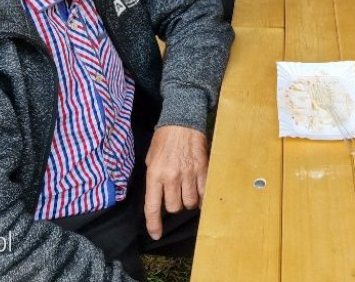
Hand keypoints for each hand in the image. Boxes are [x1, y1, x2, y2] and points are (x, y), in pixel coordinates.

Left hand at [144, 125, 207, 239]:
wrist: (182, 121)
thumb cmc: (164, 139)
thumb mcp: (150, 159)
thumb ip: (154, 180)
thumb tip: (157, 198)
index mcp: (155, 174)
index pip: (152, 206)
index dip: (154, 224)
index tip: (156, 234)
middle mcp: (171, 176)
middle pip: (174, 207)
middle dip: (174, 206)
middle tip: (174, 195)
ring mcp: (189, 173)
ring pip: (190, 203)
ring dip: (188, 201)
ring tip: (187, 191)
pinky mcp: (203, 169)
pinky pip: (204, 193)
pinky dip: (201, 196)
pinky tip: (199, 191)